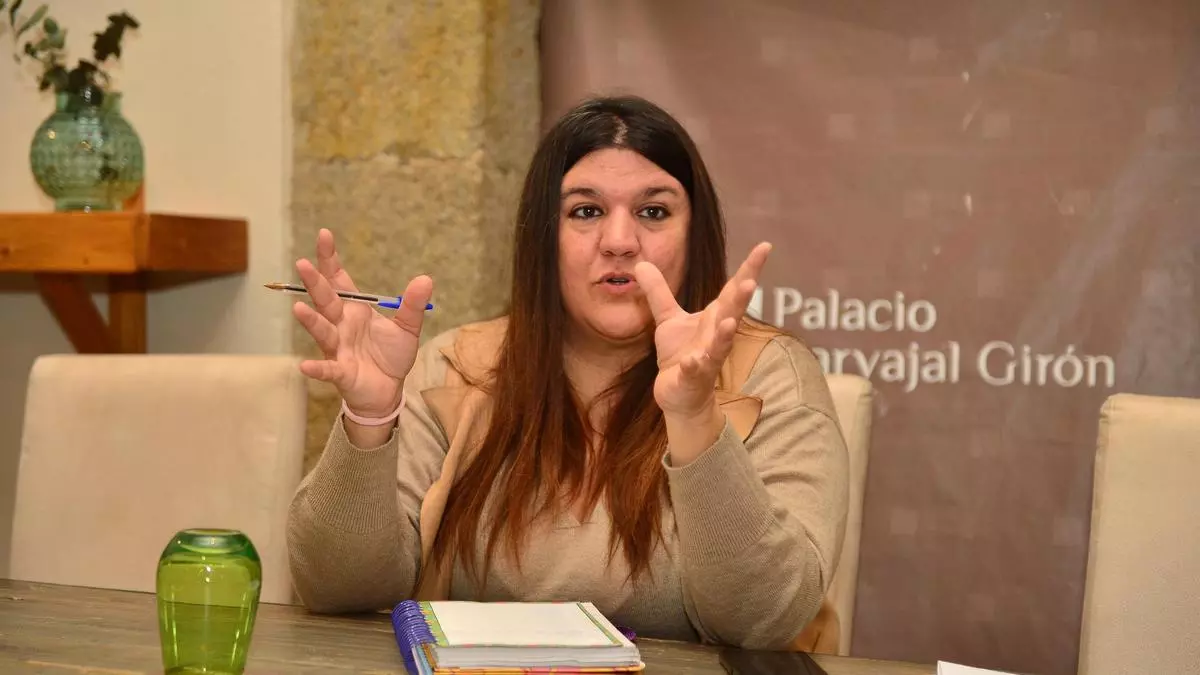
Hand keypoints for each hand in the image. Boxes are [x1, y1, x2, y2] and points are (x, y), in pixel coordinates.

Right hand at [292, 228, 433, 418]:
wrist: (388, 390)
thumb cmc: (390, 356)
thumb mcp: (407, 328)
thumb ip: (412, 305)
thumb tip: (426, 278)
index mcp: (355, 310)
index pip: (339, 280)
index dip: (331, 259)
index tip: (324, 235)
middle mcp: (341, 325)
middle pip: (326, 301)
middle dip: (315, 283)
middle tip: (302, 264)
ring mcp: (337, 348)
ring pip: (322, 331)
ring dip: (311, 321)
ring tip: (298, 308)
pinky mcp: (340, 372)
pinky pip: (327, 369)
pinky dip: (317, 369)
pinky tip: (304, 366)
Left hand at [634, 243, 771, 419]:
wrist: (679, 395)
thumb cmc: (680, 355)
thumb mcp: (668, 319)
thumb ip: (658, 291)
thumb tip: (642, 264)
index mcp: (715, 318)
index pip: (734, 289)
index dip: (750, 268)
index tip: (765, 246)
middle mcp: (716, 336)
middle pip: (732, 313)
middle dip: (741, 298)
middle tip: (750, 281)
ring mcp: (708, 358)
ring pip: (720, 345)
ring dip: (725, 334)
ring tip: (729, 322)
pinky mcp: (693, 378)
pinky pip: (695, 371)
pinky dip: (695, 366)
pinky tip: (693, 361)